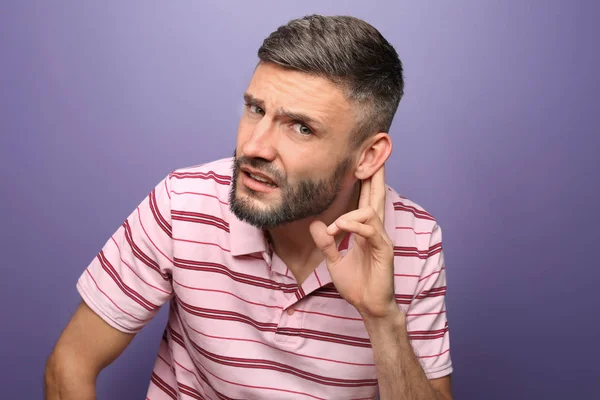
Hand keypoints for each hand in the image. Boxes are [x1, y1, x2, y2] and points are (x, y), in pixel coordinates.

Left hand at [309, 165, 397, 318]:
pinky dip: (354, 226)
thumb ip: (327, 243)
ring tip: (335, 229)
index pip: (366, 200)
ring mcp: (381, 239)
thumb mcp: (335, 261)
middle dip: (375, 174)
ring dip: (349, 216)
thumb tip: (317, 224)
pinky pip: (370, 229)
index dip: (366, 181)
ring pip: (370, 211)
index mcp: (365, 231)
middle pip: (377, 196)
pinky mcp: (384, 250)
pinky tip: (341, 230)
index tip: (362, 162)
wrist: (369, 306)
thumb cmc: (357, 285)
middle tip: (374, 152)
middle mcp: (375, 231)